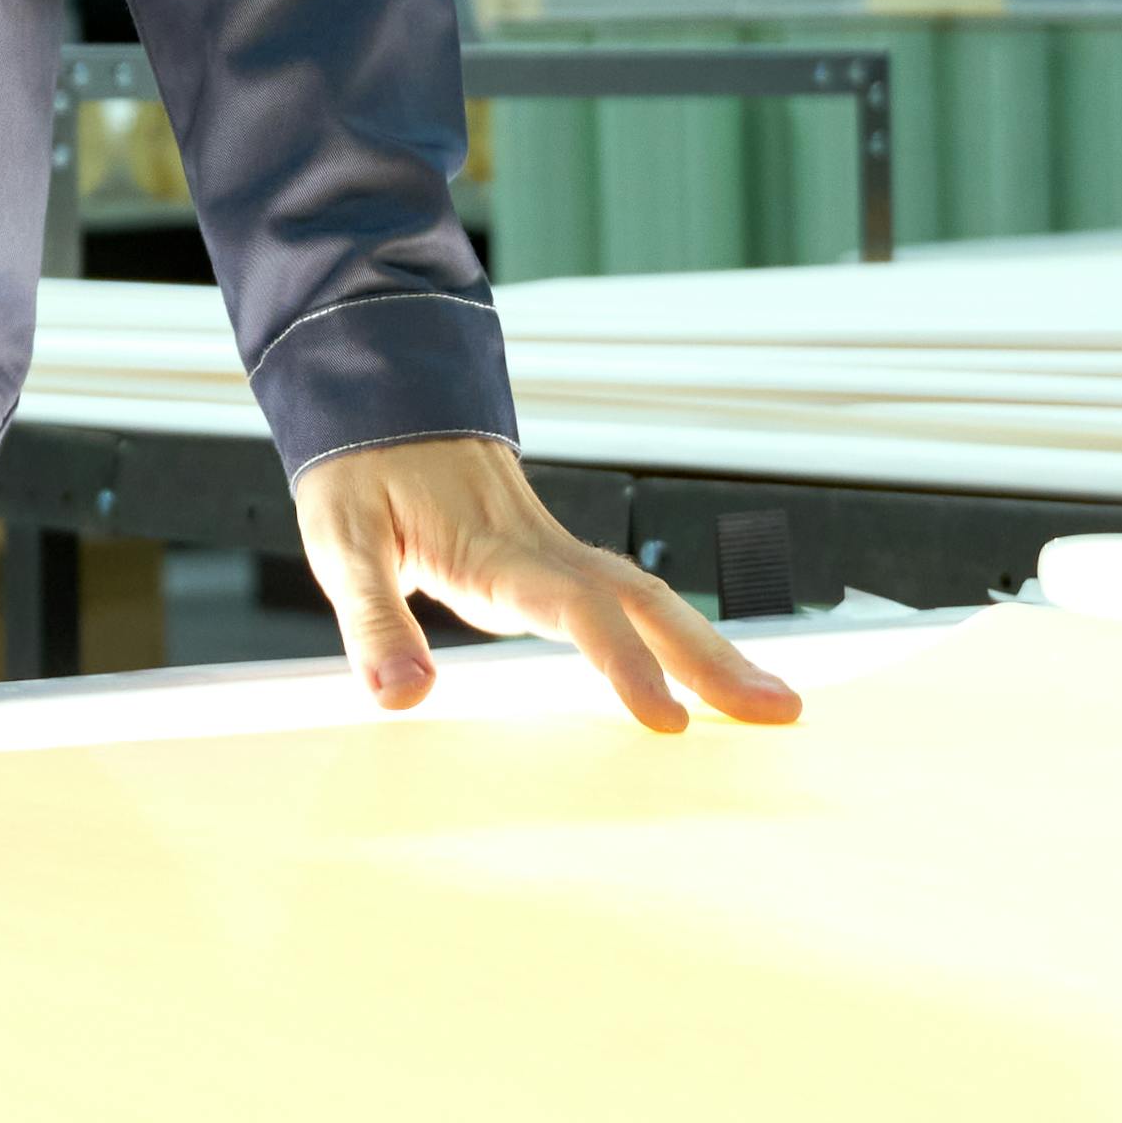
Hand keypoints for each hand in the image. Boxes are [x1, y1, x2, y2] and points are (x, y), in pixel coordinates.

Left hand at [288, 436, 804, 734]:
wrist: (376, 402)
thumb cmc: (358, 474)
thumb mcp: (341, 546)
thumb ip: (374, 623)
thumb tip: (402, 698)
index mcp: (493, 553)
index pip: (577, 610)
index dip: (625, 663)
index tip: (666, 720)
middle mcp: (541, 550)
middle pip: (647, 604)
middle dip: (715, 660)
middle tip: (779, 712)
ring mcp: (554, 552)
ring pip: (651, 598)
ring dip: (712, 649)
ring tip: (771, 703)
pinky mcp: (552, 558)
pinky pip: (629, 597)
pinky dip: (679, 633)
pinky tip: (706, 670)